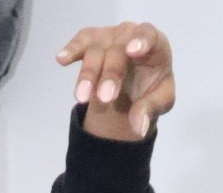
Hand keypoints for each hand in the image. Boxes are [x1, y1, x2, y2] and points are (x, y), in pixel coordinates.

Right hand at [58, 22, 173, 140]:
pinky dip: (71, 50)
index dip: (142, 41)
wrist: (134, 86)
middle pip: (117, 50)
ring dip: (88, 74)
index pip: (149, 35)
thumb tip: (138, 127)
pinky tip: (61, 59)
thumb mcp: (160, 102)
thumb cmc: (151, 87)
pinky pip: (80, 42)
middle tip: (105, 99)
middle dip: (110, 74)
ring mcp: (108, 37)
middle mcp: (130, 35)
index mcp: (154, 44)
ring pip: (95, 51)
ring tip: (81, 99)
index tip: (132, 51)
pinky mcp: (90, 42)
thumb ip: (150, 110)